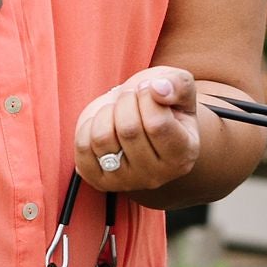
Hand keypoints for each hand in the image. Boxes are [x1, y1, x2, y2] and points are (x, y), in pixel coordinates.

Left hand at [74, 67, 200, 194]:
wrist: (136, 117)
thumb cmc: (160, 101)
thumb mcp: (178, 85)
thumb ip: (178, 84)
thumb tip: (157, 89)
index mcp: (183, 156)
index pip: (157, 124)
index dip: (147, 96)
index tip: (149, 89)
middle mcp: (157, 176)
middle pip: (128, 129)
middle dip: (126, 101)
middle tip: (131, 98)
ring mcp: (126, 182)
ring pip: (102, 138)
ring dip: (107, 112)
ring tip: (117, 111)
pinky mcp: (98, 180)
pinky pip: (82, 146)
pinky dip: (88, 126)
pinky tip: (104, 125)